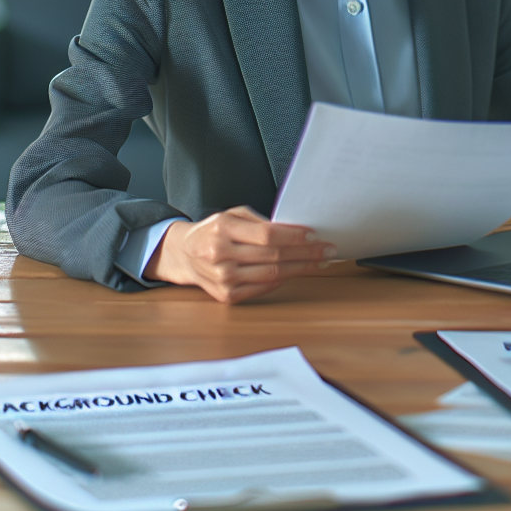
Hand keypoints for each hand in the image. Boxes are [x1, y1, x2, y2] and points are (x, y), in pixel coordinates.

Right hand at [144, 205, 335, 303]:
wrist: (183, 254)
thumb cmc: (213, 231)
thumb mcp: (233, 215)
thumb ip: (261, 222)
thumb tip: (296, 230)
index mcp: (223, 228)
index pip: (267, 235)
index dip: (294, 236)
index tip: (315, 235)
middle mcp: (221, 254)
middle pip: (273, 256)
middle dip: (306, 253)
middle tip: (327, 250)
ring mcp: (223, 278)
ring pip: (272, 275)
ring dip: (301, 268)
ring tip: (319, 262)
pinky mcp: (226, 296)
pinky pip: (262, 288)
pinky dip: (282, 280)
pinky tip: (296, 272)